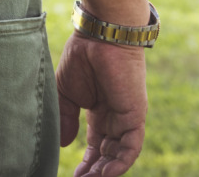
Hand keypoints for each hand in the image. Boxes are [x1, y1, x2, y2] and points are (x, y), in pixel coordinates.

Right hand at [57, 32, 147, 176]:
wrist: (99, 36)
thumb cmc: (81, 57)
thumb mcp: (65, 93)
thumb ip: (65, 118)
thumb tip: (63, 144)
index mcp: (100, 111)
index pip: (97, 145)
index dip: (87, 162)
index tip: (75, 175)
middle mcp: (115, 117)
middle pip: (108, 153)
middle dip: (95, 171)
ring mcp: (127, 117)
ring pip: (120, 154)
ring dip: (106, 171)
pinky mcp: (135, 115)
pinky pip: (131, 146)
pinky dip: (120, 162)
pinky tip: (105, 174)